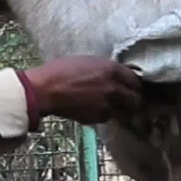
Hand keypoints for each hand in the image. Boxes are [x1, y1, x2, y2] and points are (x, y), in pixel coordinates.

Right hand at [25, 57, 140, 123]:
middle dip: (133, 100)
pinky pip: (108, 117)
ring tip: (113, 107)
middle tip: (128, 100)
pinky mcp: (98, 118)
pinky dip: (105, 115)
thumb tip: (116, 77)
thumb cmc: (60, 71)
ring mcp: (107, 105)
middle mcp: (114, 88)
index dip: (134, 84)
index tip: (131, 87)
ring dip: (121, 110)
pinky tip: (95, 109)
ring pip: (124, 112)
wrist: (45, 91)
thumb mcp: (88, 62)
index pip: (135, 80)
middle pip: (136, 100)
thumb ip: (106, 69)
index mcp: (112, 70)